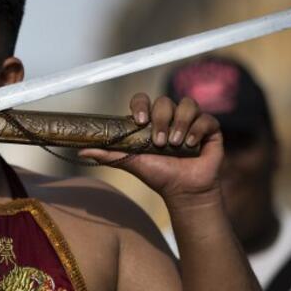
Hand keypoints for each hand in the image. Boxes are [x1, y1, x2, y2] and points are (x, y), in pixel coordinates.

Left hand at [80, 93, 222, 199]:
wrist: (184, 190)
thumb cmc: (158, 174)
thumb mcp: (131, 163)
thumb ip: (109, 155)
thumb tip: (81, 152)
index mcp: (151, 120)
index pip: (143, 100)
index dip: (140, 104)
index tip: (138, 120)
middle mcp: (171, 116)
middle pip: (164, 101)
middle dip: (161, 120)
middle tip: (159, 142)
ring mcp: (191, 121)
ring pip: (187, 104)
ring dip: (180, 123)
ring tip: (175, 144)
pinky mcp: (210, 129)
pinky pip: (207, 118)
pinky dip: (197, 130)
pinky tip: (191, 145)